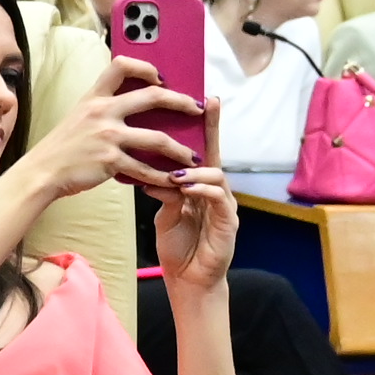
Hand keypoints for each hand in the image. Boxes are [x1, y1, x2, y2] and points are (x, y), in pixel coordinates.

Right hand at [16, 55, 201, 199]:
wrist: (41, 172)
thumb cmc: (62, 147)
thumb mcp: (78, 117)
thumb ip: (103, 109)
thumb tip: (136, 106)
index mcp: (94, 97)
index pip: (121, 66)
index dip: (146, 67)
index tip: (162, 78)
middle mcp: (102, 111)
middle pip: (153, 97)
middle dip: (182, 102)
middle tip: (197, 109)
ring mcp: (107, 136)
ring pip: (158, 138)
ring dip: (181, 149)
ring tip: (194, 156)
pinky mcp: (110, 161)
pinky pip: (145, 169)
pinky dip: (162, 177)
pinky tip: (173, 179)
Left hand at [151, 99, 236, 296]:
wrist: (189, 279)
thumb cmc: (178, 244)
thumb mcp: (165, 212)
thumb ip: (162, 190)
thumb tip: (147, 170)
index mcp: (200, 184)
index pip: (200, 149)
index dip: (202, 125)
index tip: (198, 95)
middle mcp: (216, 190)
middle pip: (216, 153)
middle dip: (211, 128)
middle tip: (205, 104)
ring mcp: (225, 205)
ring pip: (217, 175)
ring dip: (196, 169)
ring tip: (176, 171)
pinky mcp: (228, 222)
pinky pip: (218, 199)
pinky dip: (202, 190)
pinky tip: (185, 188)